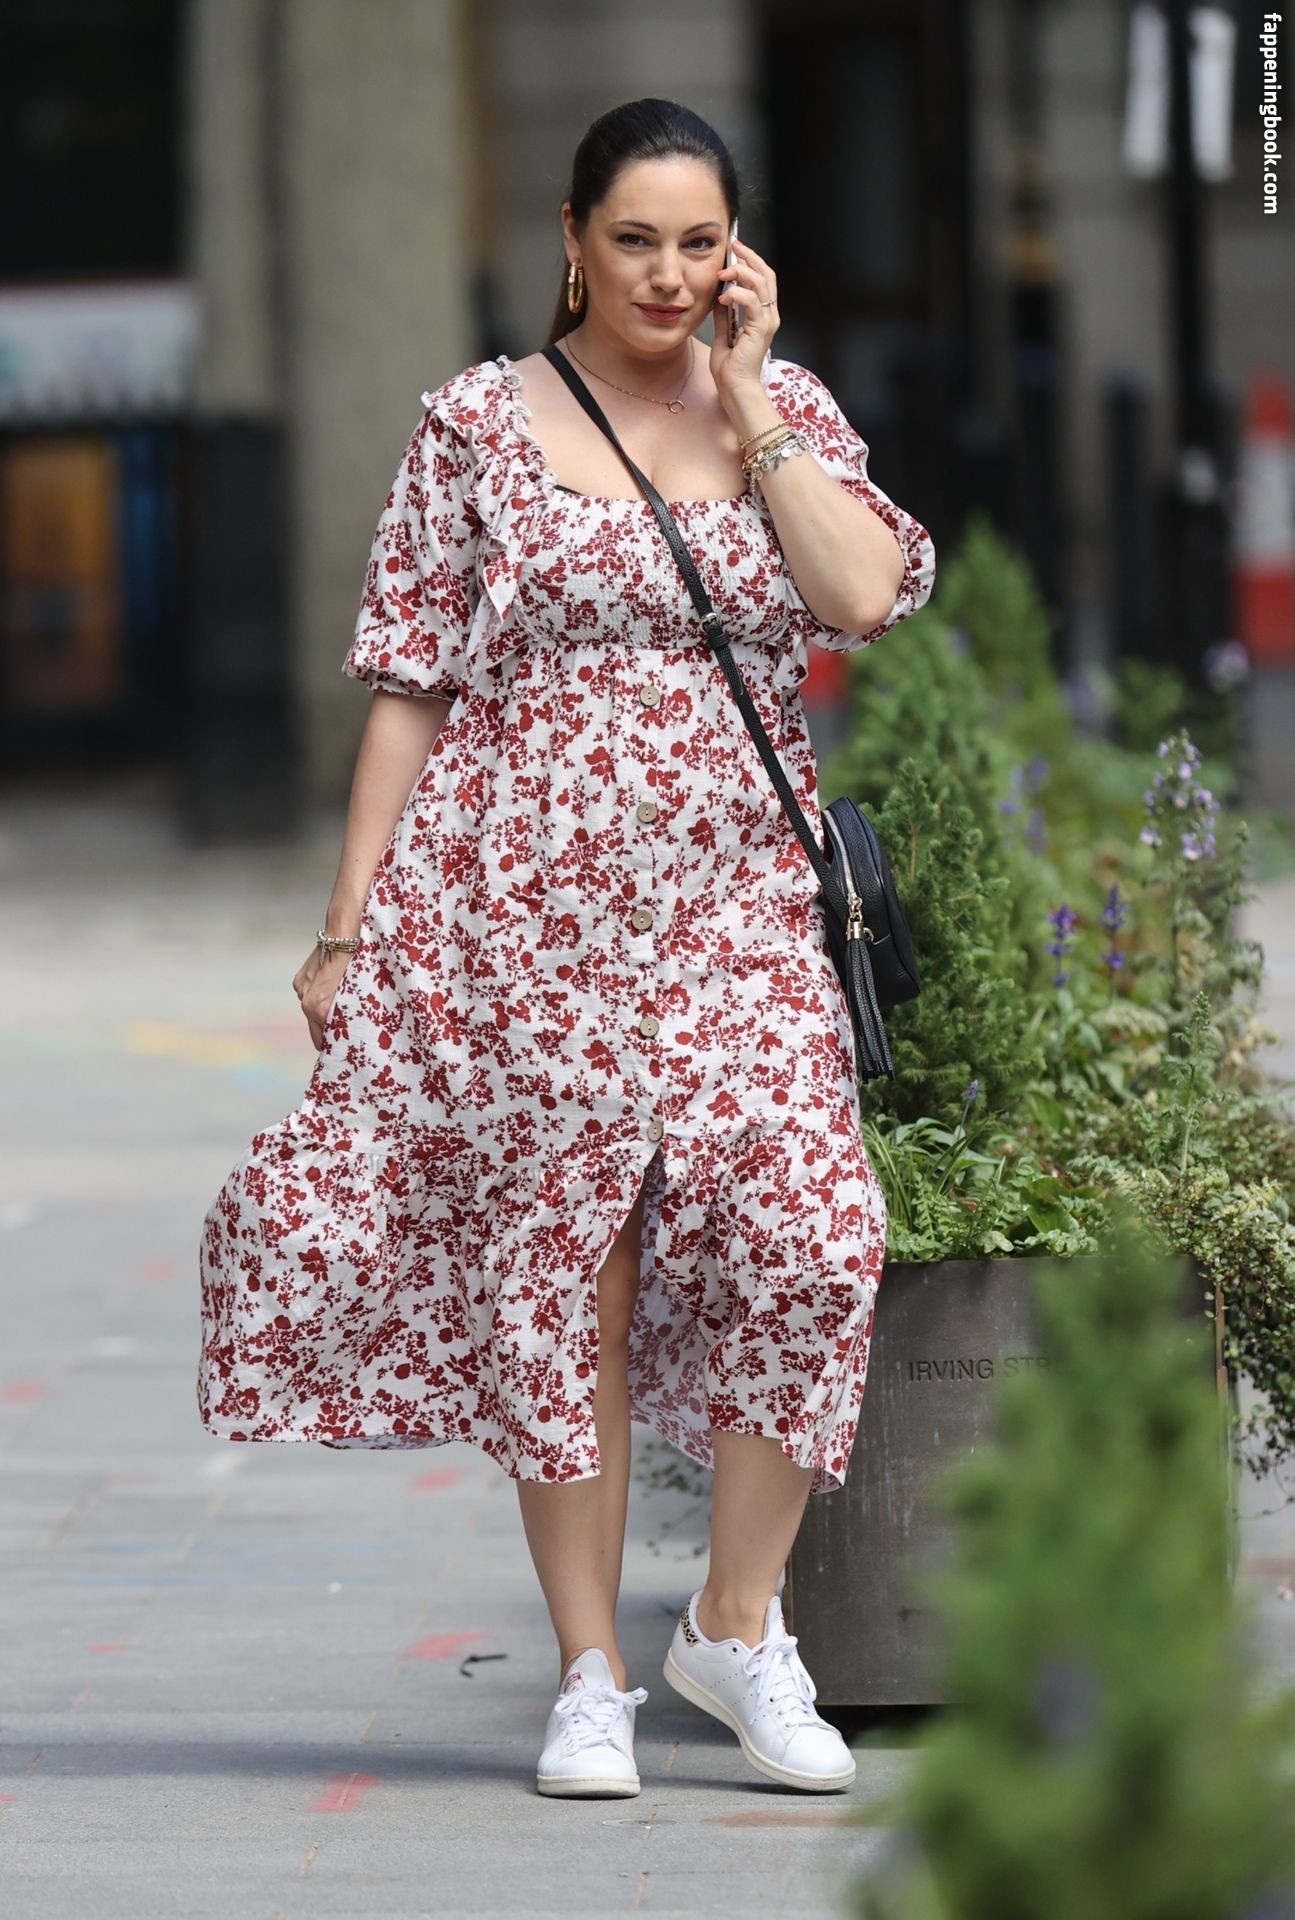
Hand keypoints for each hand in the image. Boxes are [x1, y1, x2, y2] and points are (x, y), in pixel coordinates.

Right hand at [292, 942, 354, 1051]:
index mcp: (318, 1008)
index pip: (322, 1038)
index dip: (332, 1045)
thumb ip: (346, 1013)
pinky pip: (308, 995)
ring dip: (322, 1013)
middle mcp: (305, 1000)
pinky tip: (330, 991)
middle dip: (326, 1033)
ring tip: (338, 1009)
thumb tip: (348, 1030)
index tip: (340, 1050)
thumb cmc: (357, 964)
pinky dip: (318, 997)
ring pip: (312, 1010)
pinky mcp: (300, 979)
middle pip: (314, 1027)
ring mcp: (301, 989)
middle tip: (342, 1038)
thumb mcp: (355, 994)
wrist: (343, 935)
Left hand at [709, 236, 778, 407]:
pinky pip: (752, 301)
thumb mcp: (722, 334)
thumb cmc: (730, 369)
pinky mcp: (760, 329)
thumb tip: (719, 297)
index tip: (735, 250)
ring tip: (724, 274)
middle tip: (734, 247)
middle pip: (767, 275)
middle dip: (750, 258)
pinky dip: (737, 293)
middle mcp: (768, 316)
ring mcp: (766, 322)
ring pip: (761, 283)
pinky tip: (724, 297)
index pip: (762, 280)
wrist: (734, 388)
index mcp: (761, 316)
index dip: (751, 262)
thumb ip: (724, 315)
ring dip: (742, 273)